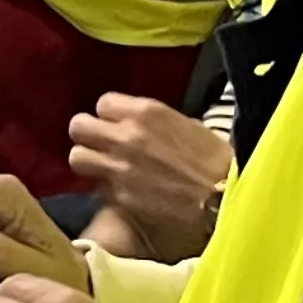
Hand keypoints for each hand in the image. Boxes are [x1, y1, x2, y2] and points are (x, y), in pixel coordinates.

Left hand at [67, 95, 233, 262]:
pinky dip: (107, 190)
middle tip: (99, 145)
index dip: (109, 116)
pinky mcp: (120, 197)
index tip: (117, 125)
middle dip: (87, 135)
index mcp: (146, 112)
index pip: (102, 103)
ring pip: (77, 157)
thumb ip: (155, 123)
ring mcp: (119, 167)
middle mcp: (126, 135)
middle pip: (78, 126)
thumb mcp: (188, 126)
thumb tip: (140, 126)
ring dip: (89, 162)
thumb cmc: (217, 161)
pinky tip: (123, 192)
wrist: (225, 199)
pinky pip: (98, 188)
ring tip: (102, 169)